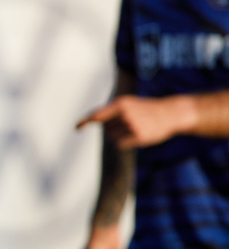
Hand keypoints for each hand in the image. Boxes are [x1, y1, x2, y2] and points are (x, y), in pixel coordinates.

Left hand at [78, 94, 194, 149]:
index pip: (97, 115)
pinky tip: (137, 136)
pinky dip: (124, 143)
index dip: (85, 122)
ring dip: (120, 136)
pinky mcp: (139, 136)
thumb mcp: (129, 103)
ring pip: (112, 138)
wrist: (171, 113)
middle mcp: (125, 114)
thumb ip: (112, 111)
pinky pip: (120, 145)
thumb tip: (93, 120)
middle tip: (131, 122)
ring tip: (135, 127)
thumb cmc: (147, 108)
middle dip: (114, 128)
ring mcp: (132, 125)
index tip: (76, 128)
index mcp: (121, 104)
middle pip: (106, 129)